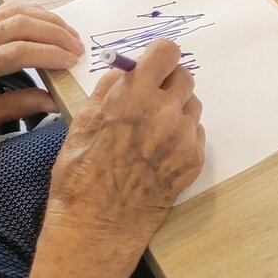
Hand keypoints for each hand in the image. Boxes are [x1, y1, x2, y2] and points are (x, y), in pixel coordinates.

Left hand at [0, 4, 82, 147]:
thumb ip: (19, 106)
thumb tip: (52, 100)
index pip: (17, 51)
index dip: (48, 53)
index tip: (70, 60)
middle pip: (19, 24)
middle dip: (54, 33)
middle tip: (76, 47)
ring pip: (14, 11)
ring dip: (46, 19)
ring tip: (68, 34)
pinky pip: (5, 11)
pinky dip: (31, 14)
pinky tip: (48, 24)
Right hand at [42, 40, 204, 260]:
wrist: (98, 225)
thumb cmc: (81, 175)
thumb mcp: (82, 122)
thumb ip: (108, 90)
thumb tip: (125, 72)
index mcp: (135, 96)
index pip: (166, 52)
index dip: (159, 56)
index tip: (153, 65)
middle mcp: (165, 112)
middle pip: (185, 77)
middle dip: (168, 83)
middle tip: (150, 99)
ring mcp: (183, 137)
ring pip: (192, 106)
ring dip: (176, 110)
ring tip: (152, 131)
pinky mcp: (194, 160)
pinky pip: (196, 133)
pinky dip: (182, 136)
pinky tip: (158, 153)